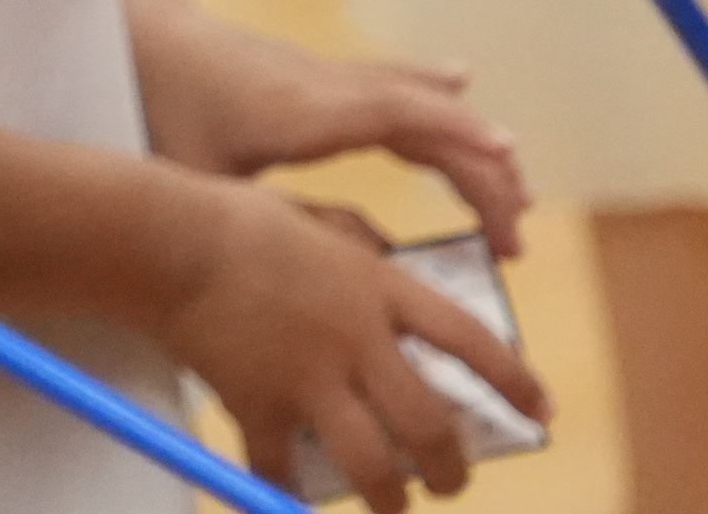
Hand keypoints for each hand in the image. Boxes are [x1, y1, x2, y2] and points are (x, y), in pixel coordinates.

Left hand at [130, 0, 529, 254]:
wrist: (137, 34)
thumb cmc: (159, 105)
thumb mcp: (195, 176)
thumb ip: (254, 223)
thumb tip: (317, 270)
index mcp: (306, 113)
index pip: (400, 121)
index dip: (457, 143)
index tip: (507, 173)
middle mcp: (330, 88)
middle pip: (428, 118)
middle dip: (481, 172)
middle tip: (517, 235)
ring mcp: (328, 77)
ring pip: (417, 101)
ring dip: (467, 140)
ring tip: (513, 190)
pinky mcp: (319, 78)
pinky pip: (392, 86)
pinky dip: (432, 95)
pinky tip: (460, 81)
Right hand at [159, 185, 547, 510]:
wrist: (168, 241)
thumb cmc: (236, 221)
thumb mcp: (319, 223)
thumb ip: (360, 253)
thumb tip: (386, 272)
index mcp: (379, 288)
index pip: (472, 342)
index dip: (515, 382)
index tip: (539, 410)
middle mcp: (358, 340)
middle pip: (429, 423)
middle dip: (451, 468)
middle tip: (451, 485)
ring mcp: (309, 377)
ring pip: (373, 464)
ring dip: (389, 498)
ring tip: (392, 506)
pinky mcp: (258, 404)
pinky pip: (281, 467)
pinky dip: (287, 490)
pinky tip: (290, 497)